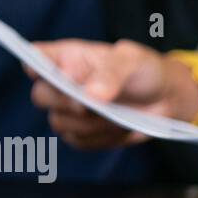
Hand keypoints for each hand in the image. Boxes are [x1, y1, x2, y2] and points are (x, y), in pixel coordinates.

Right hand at [27, 39, 197, 150]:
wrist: (163, 99)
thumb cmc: (142, 70)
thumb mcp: (131, 62)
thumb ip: (111, 74)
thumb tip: (91, 94)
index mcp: (67, 58)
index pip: (36, 57)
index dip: (33, 64)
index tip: (42, 72)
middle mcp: (61, 83)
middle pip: (40, 95)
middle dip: (64, 103)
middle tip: (88, 105)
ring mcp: (68, 110)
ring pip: (60, 123)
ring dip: (91, 123)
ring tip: (118, 115)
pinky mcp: (80, 133)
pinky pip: (79, 141)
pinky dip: (102, 137)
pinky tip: (119, 126)